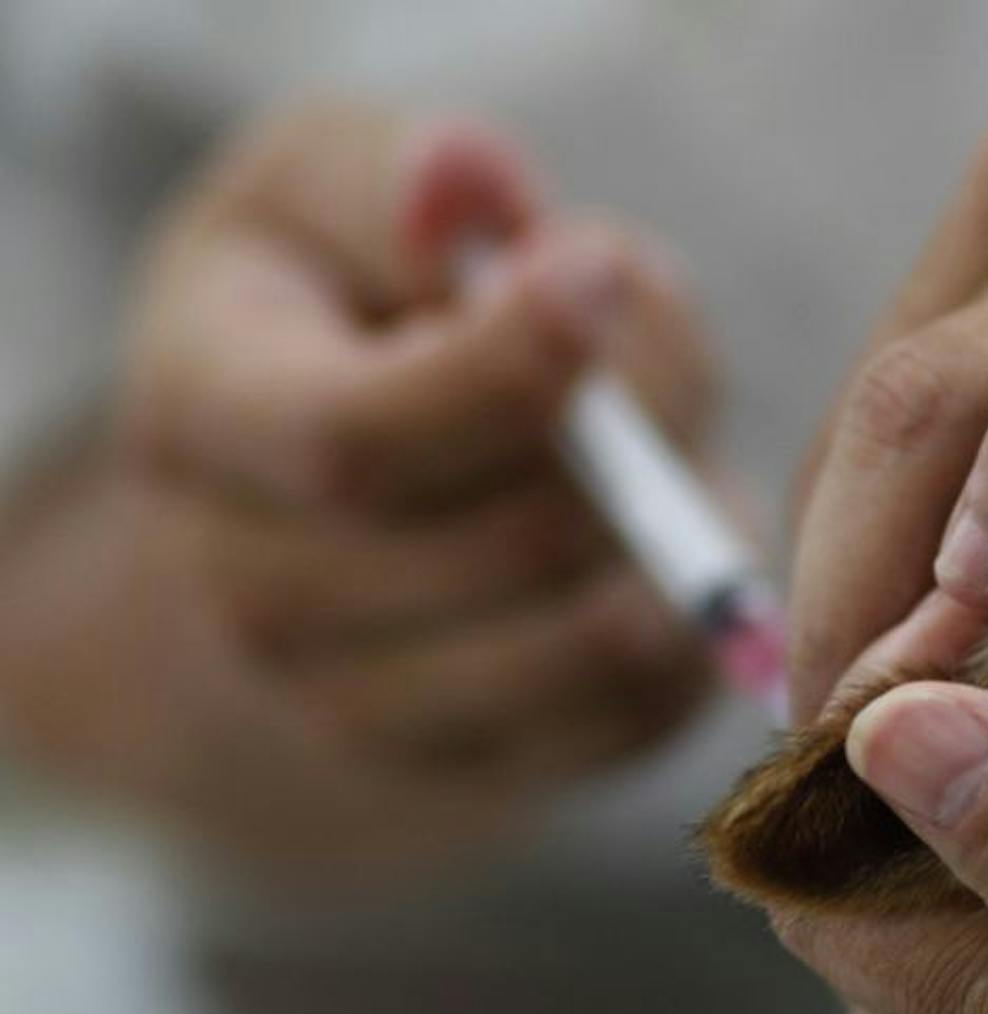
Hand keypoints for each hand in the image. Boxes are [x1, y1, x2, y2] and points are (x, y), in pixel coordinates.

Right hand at [0, 101, 721, 874]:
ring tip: (662, 452)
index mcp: (202, 423)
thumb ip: (402, 182)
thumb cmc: (346, 298)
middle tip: (658, 360)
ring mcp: (364, 708)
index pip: (358, 439)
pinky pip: (649, 709)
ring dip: (682, 534)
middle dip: (636, 438)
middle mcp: (258, 595)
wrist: (331, 477)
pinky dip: (697, 621)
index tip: (603, 269)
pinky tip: (660, 543)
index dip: (507, 367)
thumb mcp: (336, 189)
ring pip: (599, 641)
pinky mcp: (482, 769)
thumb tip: (467, 186)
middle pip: (514, 544)